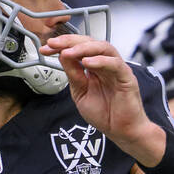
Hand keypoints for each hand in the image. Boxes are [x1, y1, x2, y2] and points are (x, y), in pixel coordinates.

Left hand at [41, 35, 163, 163]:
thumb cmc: (105, 114)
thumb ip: (73, 74)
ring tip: (68, 52)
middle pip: (90, 42)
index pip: (78, 49)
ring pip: (103, 47)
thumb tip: (62, 55)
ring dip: (84, 48)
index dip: (62, 46)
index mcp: (94, 67)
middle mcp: (106, 65)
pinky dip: (100, 61)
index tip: (46, 47)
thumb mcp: (80, 92)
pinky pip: (115, 64)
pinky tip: (87, 62)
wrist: (121, 131)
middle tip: (54, 44)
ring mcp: (117, 69)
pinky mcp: (127, 77)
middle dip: (69, 42)